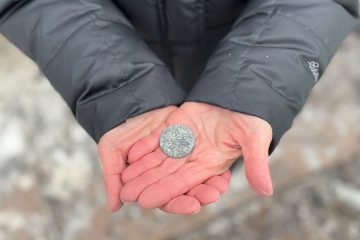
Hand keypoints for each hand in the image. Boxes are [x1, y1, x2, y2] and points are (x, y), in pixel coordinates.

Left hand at [120, 102, 272, 209]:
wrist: (239, 95)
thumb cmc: (250, 118)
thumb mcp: (255, 138)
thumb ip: (256, 163)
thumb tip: (266, 191)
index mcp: (210, 164)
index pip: (185, 181)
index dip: (166, 190)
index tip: (147, 200)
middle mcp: (194, 156)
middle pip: (166, 173)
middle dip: (147, 184)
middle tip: (126, 194)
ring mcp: (183, 141)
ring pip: (158, 158)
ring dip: (141, 168)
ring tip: (122, 178)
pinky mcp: (176, 126)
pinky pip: (158, 137)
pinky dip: (145, 145)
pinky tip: (129, 154)